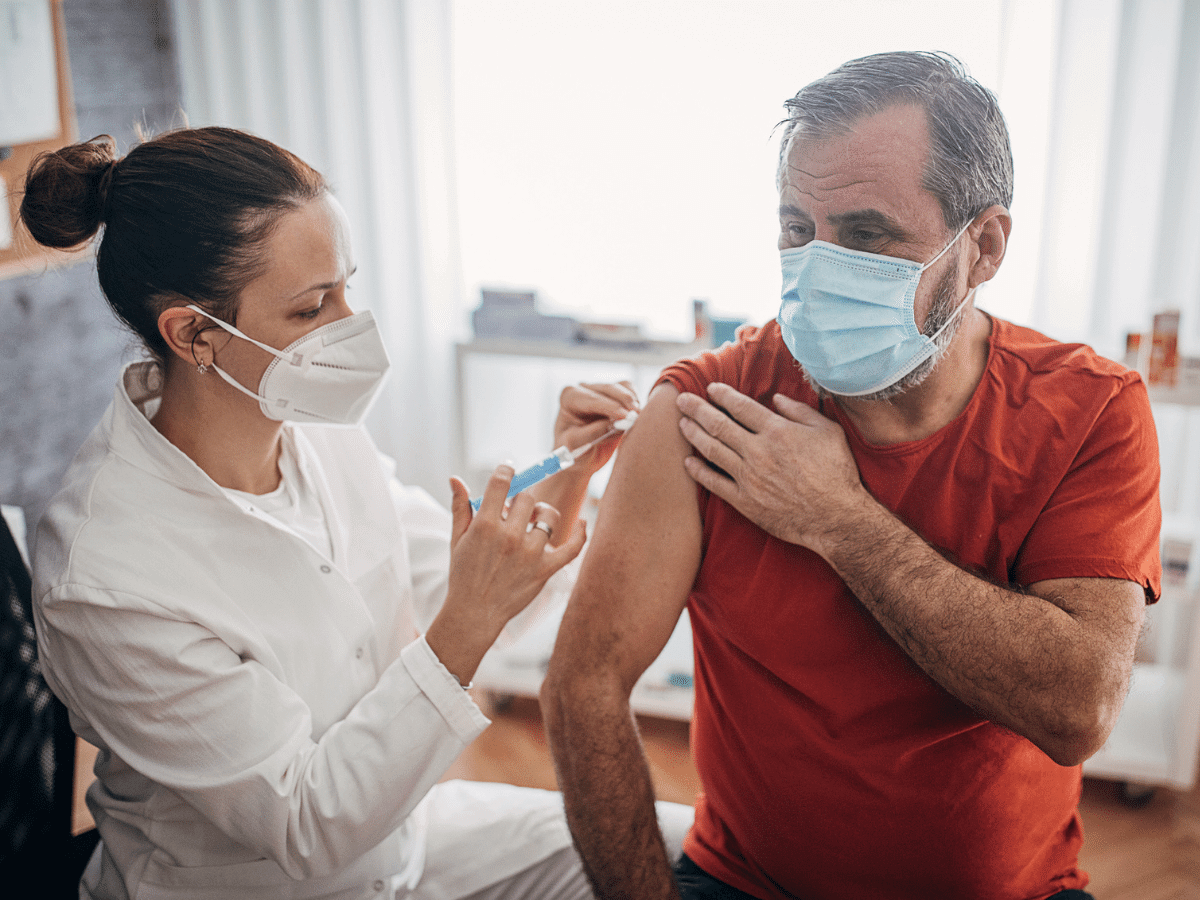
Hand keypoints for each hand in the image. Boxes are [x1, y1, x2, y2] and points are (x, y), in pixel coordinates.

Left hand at [554, 381, 639, 476]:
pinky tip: (636, 418)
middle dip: (625, 403)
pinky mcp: (615, 392)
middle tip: (636, 419)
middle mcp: (583, 389)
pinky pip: (630, 390)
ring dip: (632, 403)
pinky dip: (637, 402)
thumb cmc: (573, 452)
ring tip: (636, 421)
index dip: (611, 407)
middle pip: (609, 389)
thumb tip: (613, 423)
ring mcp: (600, 388)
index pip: (593, 400)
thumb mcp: (576, 446)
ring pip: (623, 386)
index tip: (625, 417)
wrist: (581, 456)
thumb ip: (592, 433)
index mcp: (569, 398)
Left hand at [675, 382, 869, 554]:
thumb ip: (800, 411)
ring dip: (694, 434)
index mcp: (777, 431)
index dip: (722, 395)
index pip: (741, 406)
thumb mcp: (828, 432)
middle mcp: (758, 451)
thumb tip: (776, 398)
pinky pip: (714, 483)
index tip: (710, 388)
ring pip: (712, 450)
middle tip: (681, 400)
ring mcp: (748, 477)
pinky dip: (698, 471)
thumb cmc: (837, 473)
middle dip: (697, 409)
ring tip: (682, 423)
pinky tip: (688, 461)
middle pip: (718, 424)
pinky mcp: (744, 501)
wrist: (836, 518)